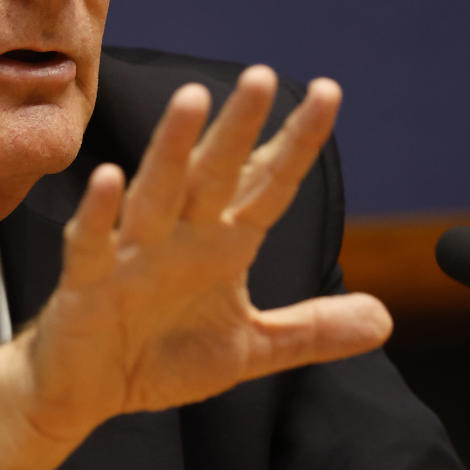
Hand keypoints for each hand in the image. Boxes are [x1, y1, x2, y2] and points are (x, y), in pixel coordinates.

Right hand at [0, 66, 389, 469]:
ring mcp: (131, 253)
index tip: (328, 93)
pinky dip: (99, 213)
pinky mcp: (86, 281)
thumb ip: (310, 330)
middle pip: (213, 173)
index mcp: (220, 243)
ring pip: (155, 191)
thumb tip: (385, 319)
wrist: (85, 391)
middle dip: (237, 128)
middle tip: (262, 77)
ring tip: (192, 101)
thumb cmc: (159, 354)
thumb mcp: (248, 348)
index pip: (267, 184)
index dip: (296, 141)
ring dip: (172, 149)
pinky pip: (92, 242)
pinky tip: (109, 179)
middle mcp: (179, 236)